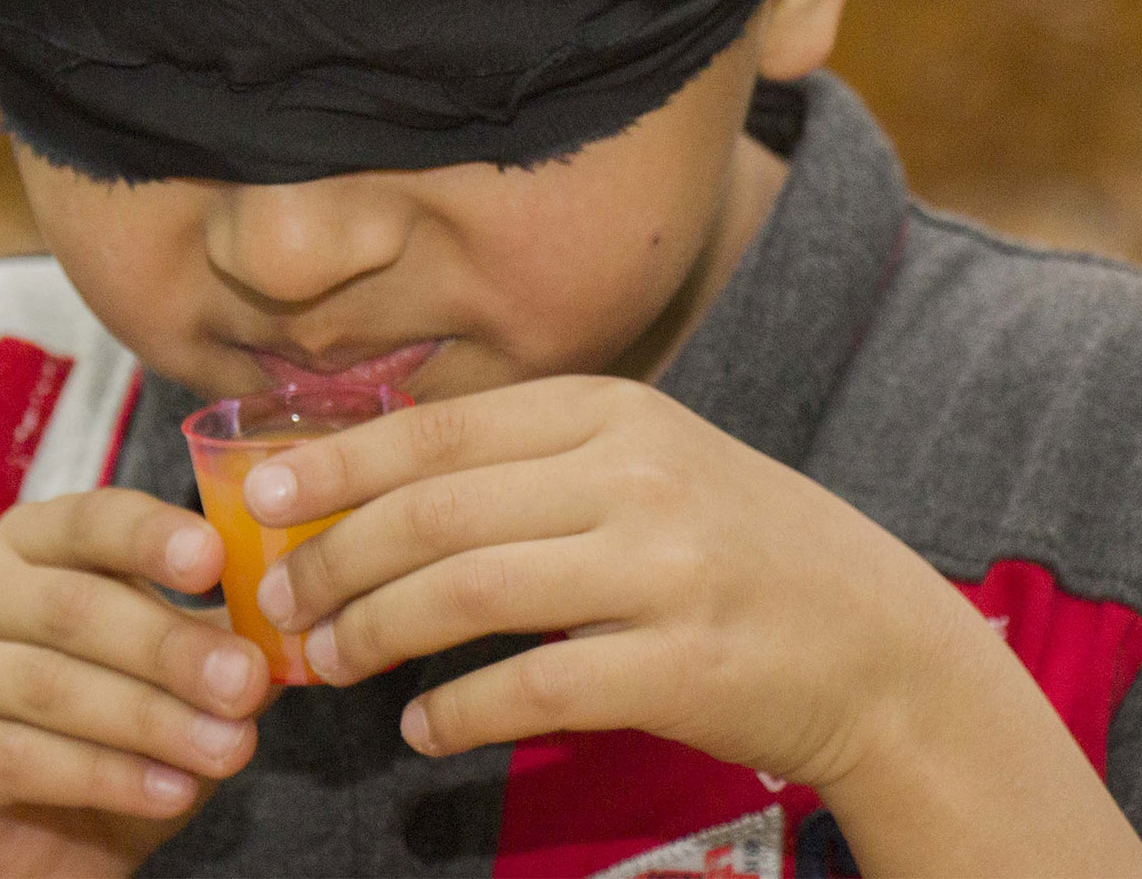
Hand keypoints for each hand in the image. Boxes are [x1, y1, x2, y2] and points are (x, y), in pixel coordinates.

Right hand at [0, 488, 272, 878]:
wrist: (35, 850)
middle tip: (245, 684)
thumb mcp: (173, 682)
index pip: (90, 519)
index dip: (151, 535)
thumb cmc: (110, 738)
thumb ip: (219, 644)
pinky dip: (106, 777)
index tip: (215, 559)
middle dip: (171, 648)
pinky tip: (170, 792)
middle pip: (75, 606)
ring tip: (227, 750)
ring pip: (51, 686)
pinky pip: (20, 758)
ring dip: (151, 720)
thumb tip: (286, 629)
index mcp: (30, 545)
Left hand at [246, 377, 1141, 874]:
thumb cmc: (736, 551)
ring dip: (375, 631)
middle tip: (276, 600)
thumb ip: (528, 464)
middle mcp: (635, 474)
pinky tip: (422, 729)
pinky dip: (456, 712)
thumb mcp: (645, 466)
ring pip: (466, 593)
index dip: (337, 461)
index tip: (260, 493)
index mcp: (613, 411)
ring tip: (326, 662)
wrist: (881, 645)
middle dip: (334, 557)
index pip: (440, 427)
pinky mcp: (680, 667)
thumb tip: (370, 483)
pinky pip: (530, 690)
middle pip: (436, 510)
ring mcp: (662, 569)